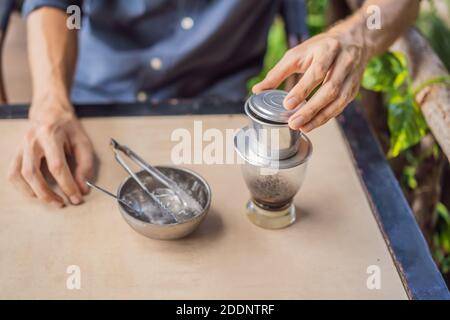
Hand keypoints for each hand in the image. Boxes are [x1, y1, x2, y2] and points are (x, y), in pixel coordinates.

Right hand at [8, 96, 94, 206]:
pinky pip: (12, 173)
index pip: (57, 166)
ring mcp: (21, 146)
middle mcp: (32, 140)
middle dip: (47, 193)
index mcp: (51, 135)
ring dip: (33, 192)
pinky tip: (35, 192)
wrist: (49, 109)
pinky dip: (21, 187)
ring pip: (19, 175)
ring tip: (50, 200)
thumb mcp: (82, 141)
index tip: (76, 197)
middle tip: (62, 203)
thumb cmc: (67, 125)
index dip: (67, 185)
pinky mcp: (17, 152)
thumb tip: (82, 188)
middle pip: (33, 173)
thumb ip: (85, 164)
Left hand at [253, 29, 367, 131]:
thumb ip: (278, 72)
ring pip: (339, 101)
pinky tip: (313, 124)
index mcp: (328, 50)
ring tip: (303, 127)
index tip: (287, 104)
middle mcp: (344, 63)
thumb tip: (258, 90)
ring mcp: (351, 77)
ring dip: (320, 117)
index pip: (316, 72)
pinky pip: (341, 106)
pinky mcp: (354, 89)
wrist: (354, 40)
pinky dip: (327, 117)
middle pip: (330, 89)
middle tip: (293, 123)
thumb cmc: (320, 48)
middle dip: (311, 109)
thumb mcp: (297, 54)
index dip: (302, 90)